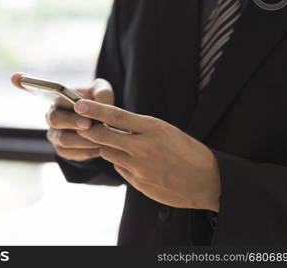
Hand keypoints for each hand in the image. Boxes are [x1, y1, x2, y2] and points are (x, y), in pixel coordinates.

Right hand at [11, 73, 112, 161]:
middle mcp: (52, 116)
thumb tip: (99, 102)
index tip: (15, 77)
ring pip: (62, 140)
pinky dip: (84, 152)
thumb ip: (102, 93)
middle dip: (71, 121)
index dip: (26, 83)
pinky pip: (69, 154)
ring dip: (81, 140)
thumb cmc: (98, 103)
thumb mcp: (103, 93)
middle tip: (88, 123)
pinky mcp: (63, 151)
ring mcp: (55, 134)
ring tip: (100, 139)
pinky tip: (99, 149)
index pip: (37, 88)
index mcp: (57, 97)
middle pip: (54, 119)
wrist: (103, 128)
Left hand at [73, 99, 220, 211]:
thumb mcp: (165, 131)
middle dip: (88, 130)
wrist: (208, 181)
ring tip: (122, 145)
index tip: (78, 104)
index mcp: (152, 128)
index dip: (94, 109)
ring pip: (108, 153)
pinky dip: (121, 163)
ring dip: (107, 147)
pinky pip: (119, 168)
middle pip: (102, 136)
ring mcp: (139, 167)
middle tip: (81, 126)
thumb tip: (113, 128)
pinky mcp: (138, 182)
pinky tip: (135, 163)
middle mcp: (143, 146)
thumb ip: (139, 129)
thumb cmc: (187, 151)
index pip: (115, 115)